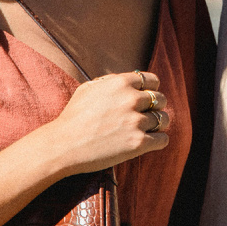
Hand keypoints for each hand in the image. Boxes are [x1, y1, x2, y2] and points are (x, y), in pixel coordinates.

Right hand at [45, 71, 169, 173]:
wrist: (62, 145)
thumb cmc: (73, 117)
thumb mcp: (88, 88)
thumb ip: (110, 81)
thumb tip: (128, 80)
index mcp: (121, 83)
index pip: (152, 80)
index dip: (151, 89)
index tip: (147, 98)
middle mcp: (131, 99)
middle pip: (161, 99)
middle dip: (156, 107)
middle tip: (146, 115)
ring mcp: (135, 122)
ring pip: (164, 119)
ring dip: (158, 124)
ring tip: (148, 129)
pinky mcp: (138, 143)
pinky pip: (163, 139)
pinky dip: (158, 140)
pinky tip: (149, 142)